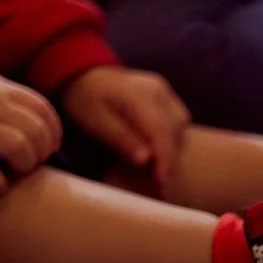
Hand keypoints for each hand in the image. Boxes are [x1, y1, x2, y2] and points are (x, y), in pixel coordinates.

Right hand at [0, 55, 62, 193]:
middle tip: (31, 163)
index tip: (52, 146)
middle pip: (36, 132)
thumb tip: (20, 110)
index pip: (43, 109)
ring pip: (18, 148)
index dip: (54, 131)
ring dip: (22, 166)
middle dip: (41, 153)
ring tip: (14, 172)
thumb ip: (0, 92)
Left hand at [61, 65, 189, 197]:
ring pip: (180, 126)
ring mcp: (163, 90)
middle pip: (175, 129)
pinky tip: (157, 153)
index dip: (165, 160)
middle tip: (159, 186)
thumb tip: (146, 160)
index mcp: (138, 94)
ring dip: (172, 149)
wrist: (82, 75)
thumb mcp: (94, 122)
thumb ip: (120, 139)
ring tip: (157, 171)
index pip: (161, 131)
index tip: (161, 185)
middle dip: (170, 159)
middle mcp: (157, 89)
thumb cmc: (84, 100)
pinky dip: (170, 139)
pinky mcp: (164, 96)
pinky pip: (176, 120)